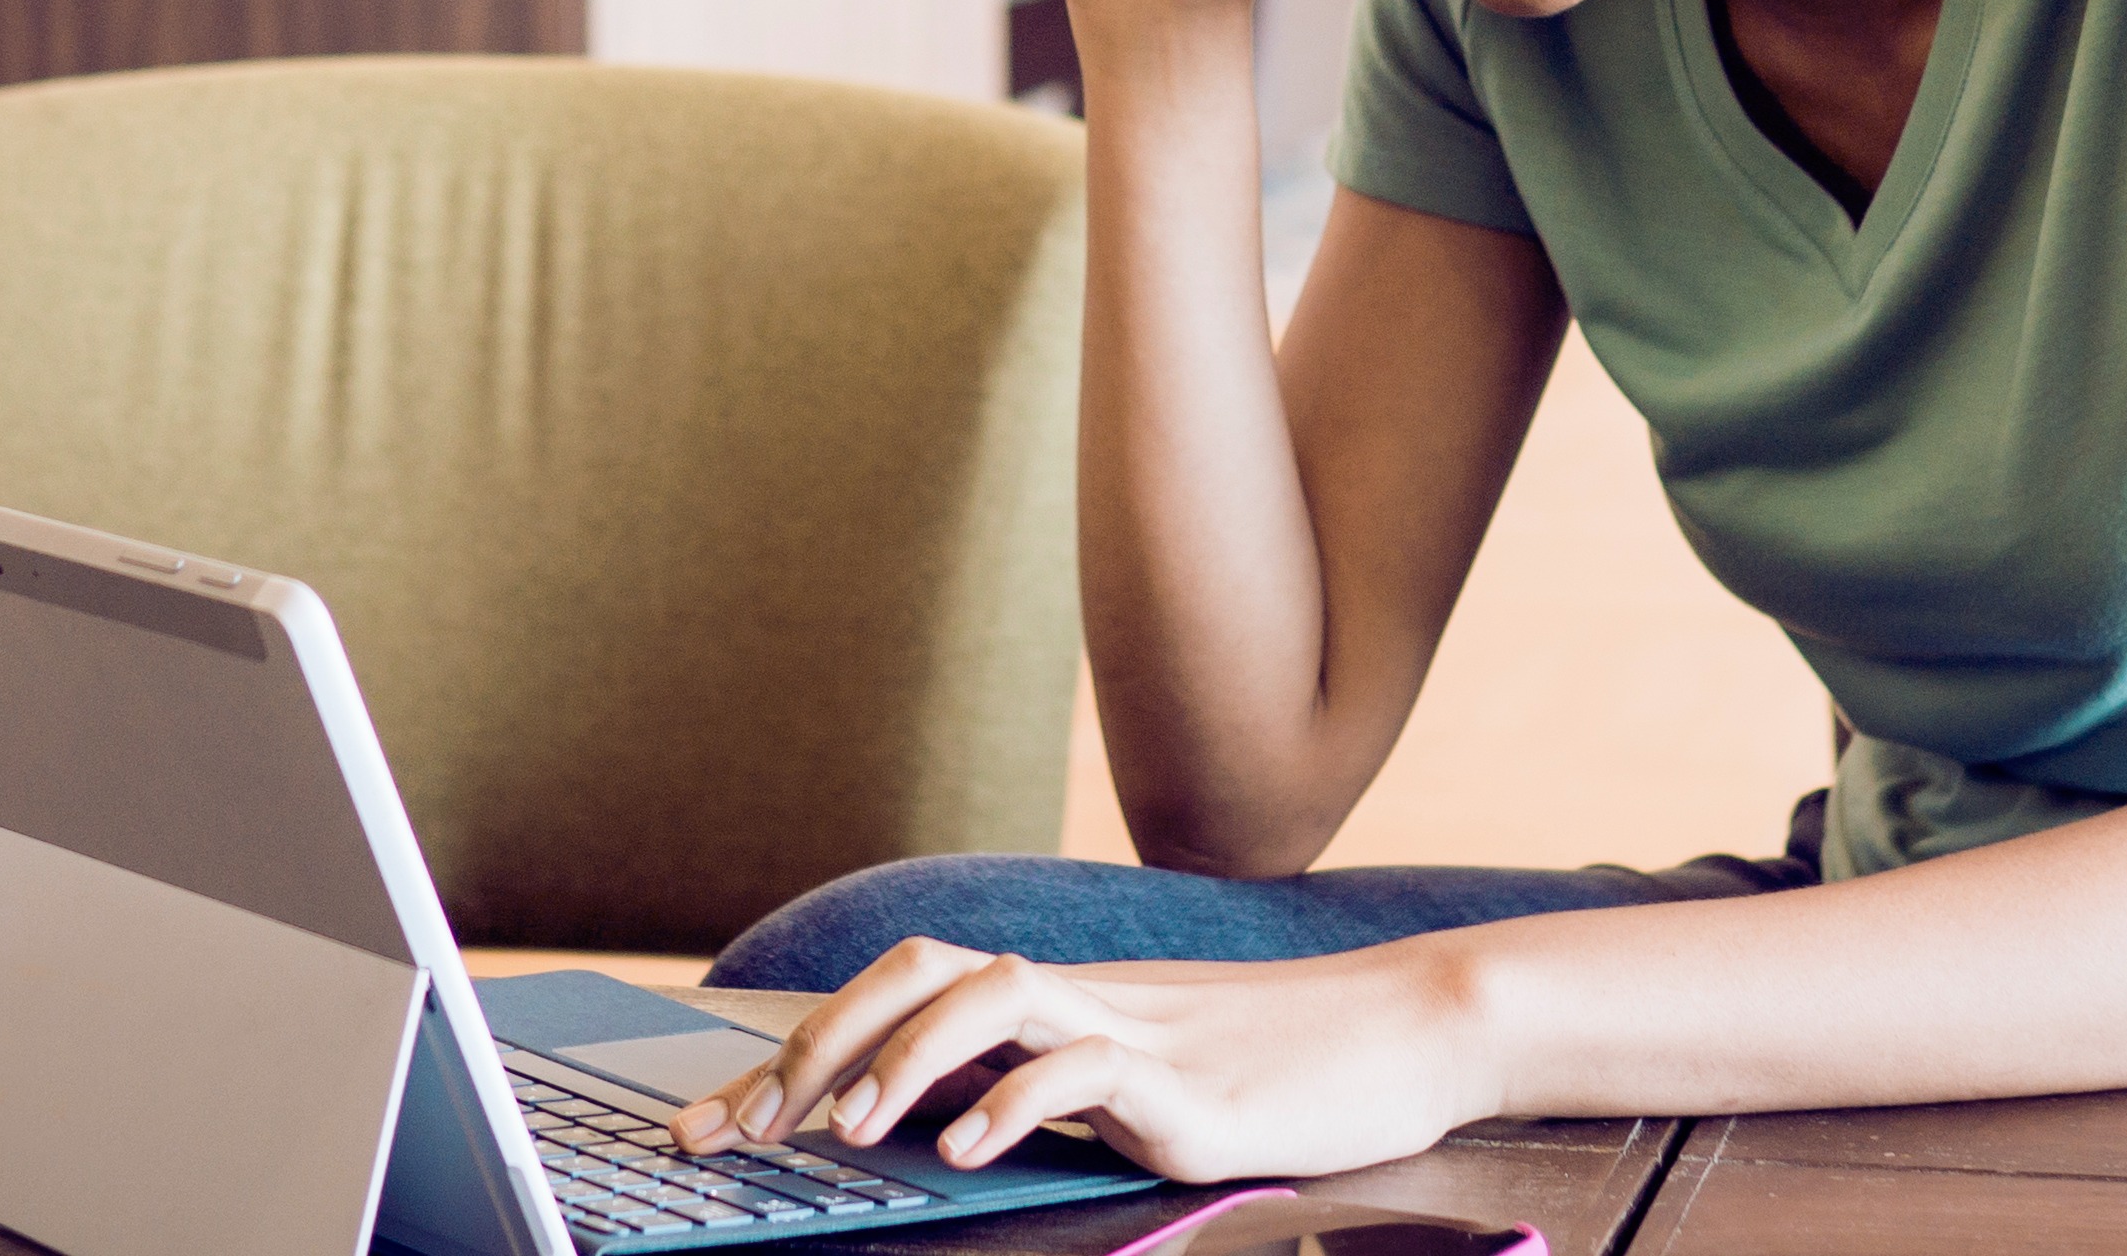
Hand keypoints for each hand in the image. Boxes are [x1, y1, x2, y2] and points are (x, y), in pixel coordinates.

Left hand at [665, 935, 1490, 1186]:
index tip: (721, 1119)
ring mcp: (1134, 1031)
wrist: (1405, 1034)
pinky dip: (1013, 1104)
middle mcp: (1077, 997)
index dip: (802, 1040)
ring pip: (993, 995)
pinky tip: (965, 1154)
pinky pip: (1084, 1069)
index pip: (900, 986)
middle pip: (919, 972)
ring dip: (907, 1059)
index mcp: (1052, 998)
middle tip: (749, 1126)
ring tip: (852, 1132)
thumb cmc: (1267, 1067)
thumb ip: (1026, 1086)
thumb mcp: (1123, 1080)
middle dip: (818, 1044)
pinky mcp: (1188, 1084)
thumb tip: (913, 1117)